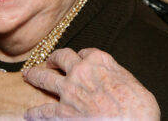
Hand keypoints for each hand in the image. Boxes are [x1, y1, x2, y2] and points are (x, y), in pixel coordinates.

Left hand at [23, 48, 160, 119]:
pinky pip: (43, 110)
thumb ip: (116, 74)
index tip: (80, 60)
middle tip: (50, 61)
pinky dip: (35, 112)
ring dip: (35, 75)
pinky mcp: (63, 113)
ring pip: (45, 78)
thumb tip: (112, 78)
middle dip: (54, 58)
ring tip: (29, 74)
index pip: (85, 52)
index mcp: (99, 61)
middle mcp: (81, 71)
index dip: (81, 57)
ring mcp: (69, 91)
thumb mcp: (131, 81)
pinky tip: (29, 113)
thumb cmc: (138, 107)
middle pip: (61, 58)